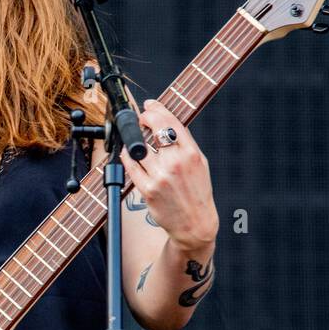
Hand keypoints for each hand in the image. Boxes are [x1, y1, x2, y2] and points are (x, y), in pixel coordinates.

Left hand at [120, 99, 218, 250]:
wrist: (195, 224)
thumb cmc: (197, 193)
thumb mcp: (200, 163)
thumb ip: (185, 143)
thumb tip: (168, 122)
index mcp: (191, 154)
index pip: (171, 123)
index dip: (157, 109)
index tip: (150, 105)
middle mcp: (176, 164)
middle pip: (154, 130)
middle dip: (144, 118)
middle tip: (141, 118)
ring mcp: (160, 177)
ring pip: (139, 147)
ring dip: (134, 139)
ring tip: (135, 139)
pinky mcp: (147, 190)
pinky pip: (131, 167)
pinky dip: (127, 157)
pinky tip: (129, 154)